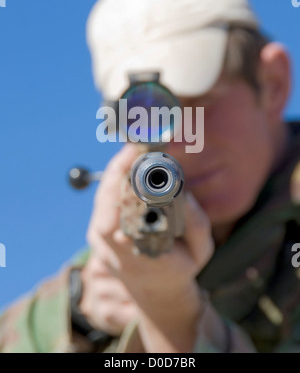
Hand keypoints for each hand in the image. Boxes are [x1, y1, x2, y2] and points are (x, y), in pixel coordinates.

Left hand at [83, 144, 214, 349]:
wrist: (155, 295)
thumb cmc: (179, 269)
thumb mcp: (200, 251)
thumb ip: (196, 223)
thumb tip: (182, 191)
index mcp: (137, 250)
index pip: (127, 207)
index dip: (130, 176)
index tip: (141, 154)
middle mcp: (112, 243)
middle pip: (109, 194)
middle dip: (123, 166)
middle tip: (140, 144)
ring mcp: (100, 239)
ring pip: (103, 194)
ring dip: (118, 169)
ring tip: (135, 149)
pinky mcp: (97, 233)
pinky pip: (103, 199)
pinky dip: (114, 179)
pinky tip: (127, 164)